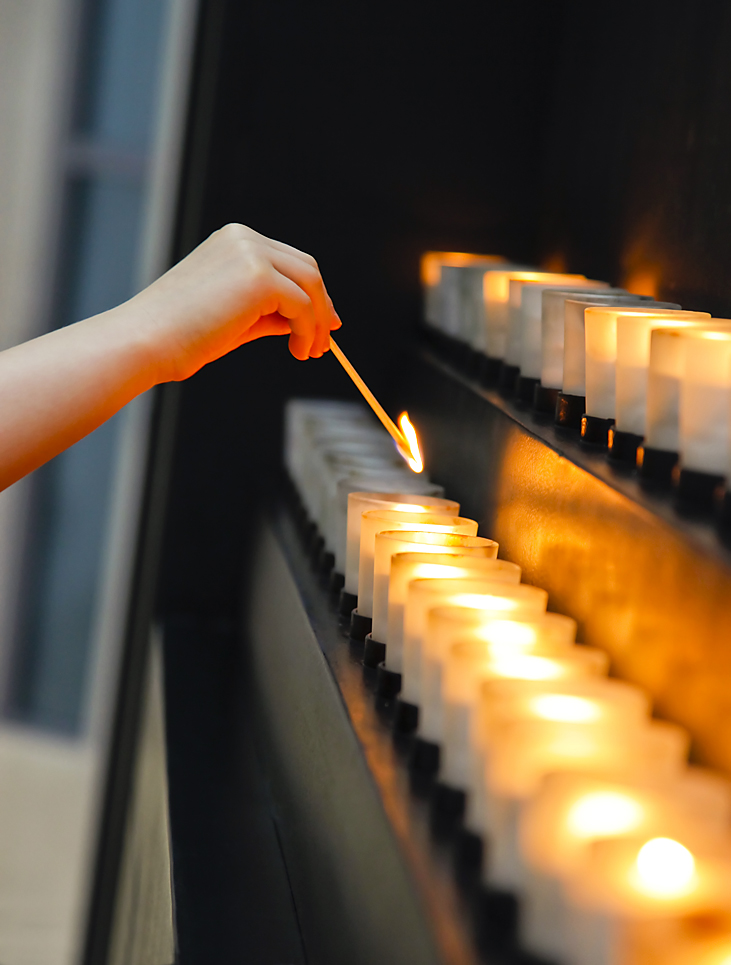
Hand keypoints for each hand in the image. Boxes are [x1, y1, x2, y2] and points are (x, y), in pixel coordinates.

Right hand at [132, 223, 341, 380]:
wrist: (145, 342)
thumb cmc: (180, 336)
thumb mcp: (235, 316)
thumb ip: (269, 312)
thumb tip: (307, 321)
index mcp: (234, 241)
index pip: (288, 261)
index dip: (312, 293)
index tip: (322, 323)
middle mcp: (244, 238)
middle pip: (306, 267)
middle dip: (321, 306)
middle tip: (325, 341)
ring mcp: (252, 253)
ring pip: (310, 284)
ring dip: (317, 323)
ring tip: (311, 353)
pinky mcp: (259, 277)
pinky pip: (302, 305)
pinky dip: (308, 331)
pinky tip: (298, 351)